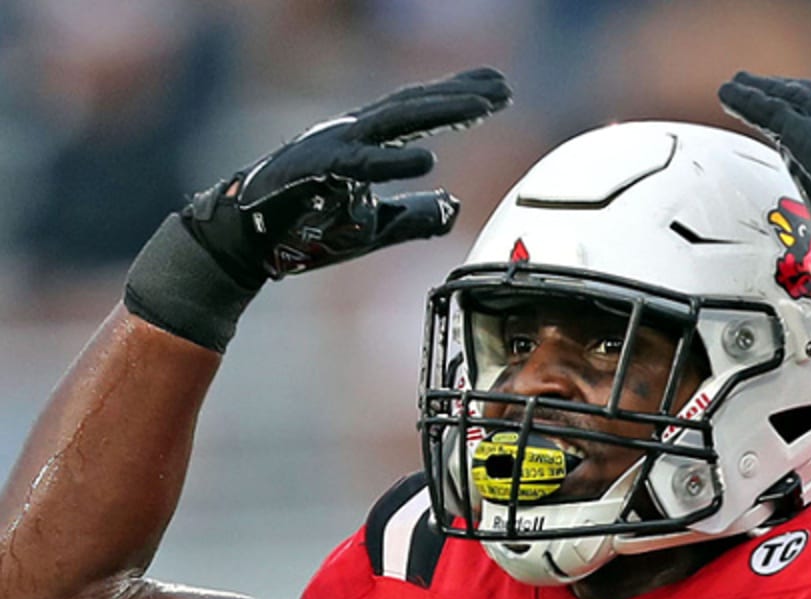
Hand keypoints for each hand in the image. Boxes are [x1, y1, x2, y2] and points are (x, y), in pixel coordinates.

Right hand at [184, 67, 511, 287]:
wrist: (248, 242)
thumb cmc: (307, 228)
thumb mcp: (376, 226)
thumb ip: (415, 215)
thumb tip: (454, 207)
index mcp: (366, 141)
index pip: (420, 110)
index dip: (459, 97)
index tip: (501, 88)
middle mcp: (352, 133)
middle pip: (415, 104)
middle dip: (461, 94)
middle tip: (505, 88)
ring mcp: (332, 146)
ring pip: (395, 120)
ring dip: (441, 111)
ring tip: (483, 108)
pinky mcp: (315, 172)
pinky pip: (360, 166)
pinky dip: (393, 162)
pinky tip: (427, 159)